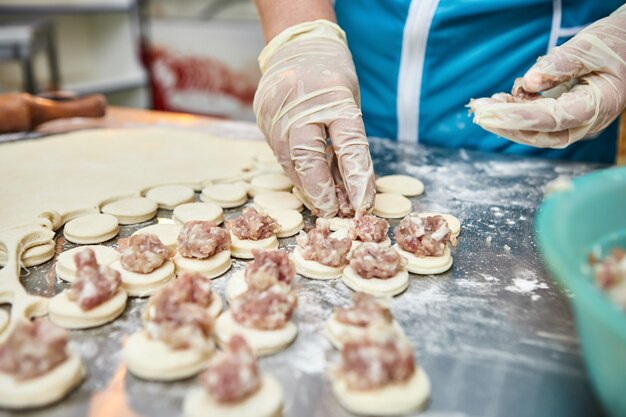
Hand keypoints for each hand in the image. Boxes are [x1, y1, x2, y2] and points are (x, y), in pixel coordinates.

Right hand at [253, 20, 375, 216]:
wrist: (297, 44)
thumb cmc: (332, 75)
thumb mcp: (350, 102)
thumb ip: (349, 142)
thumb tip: (352, 188)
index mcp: (334, 96)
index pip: (348, 145)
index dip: (356, 179)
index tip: (361, 204)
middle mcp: (301, 105)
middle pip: (309, 159)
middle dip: (322, 192)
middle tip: (334, 212)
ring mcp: (276, 112)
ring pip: (290, 162)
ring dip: (308, 186)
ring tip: (324, 202)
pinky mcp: (262, 119)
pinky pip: (279, 154)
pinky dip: (295, 170)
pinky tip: (306, 181)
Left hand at [468, 5, 625, 147]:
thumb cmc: (614, 43)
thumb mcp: (591, 46)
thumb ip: (562, 64)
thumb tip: (530, 81)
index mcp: (599, 105)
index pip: (554, 119)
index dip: (520, 117)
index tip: (492, 112)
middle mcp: (588, 121)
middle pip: (543, 134)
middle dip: (507, 126)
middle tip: (479, 112)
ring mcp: (576, 122)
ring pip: (538, 132)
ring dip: (507, 122)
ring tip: (483, 106)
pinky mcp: (565, 116)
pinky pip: (537, 122)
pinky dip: (516, 113)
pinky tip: (498, 101)